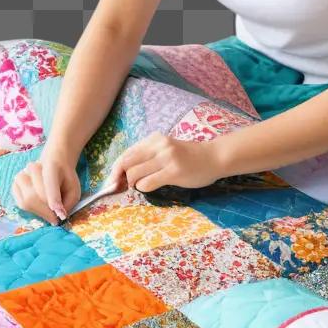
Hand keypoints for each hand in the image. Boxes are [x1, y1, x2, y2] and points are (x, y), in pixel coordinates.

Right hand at [11, 147, 81, 225]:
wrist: (54, 165)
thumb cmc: (65, 180)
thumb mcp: (74, 190)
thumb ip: (69, 202)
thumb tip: (59, 215)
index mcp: (51, 165)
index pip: (50, 181)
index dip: (53, 199)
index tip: (60, 215)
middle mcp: (32, 167)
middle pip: (35, 195)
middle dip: (46, 211)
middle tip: (56, 219)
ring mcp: (21, 176)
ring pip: (27, 200)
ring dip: (40, 211)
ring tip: (49, 214)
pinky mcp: (15, 186)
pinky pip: (21, 203)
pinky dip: (32, 210)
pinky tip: (41, 209)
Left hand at [108, 132, 222, 192]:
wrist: (214, 157)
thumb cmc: (189, 156)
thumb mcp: (166, 148)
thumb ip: (148, 156)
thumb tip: (124, 171)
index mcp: (154, 139)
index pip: (126, 154)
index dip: (115, 169)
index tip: (113, 181)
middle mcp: (159, 145)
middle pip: (126, 163)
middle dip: (120, 177)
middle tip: (123, 187)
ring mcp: (167, 158)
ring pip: (134, 173)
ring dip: (133, 183)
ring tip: (142, 185)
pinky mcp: (174, 172)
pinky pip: (147, 183)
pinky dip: (143, 188)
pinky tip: (151, 186)